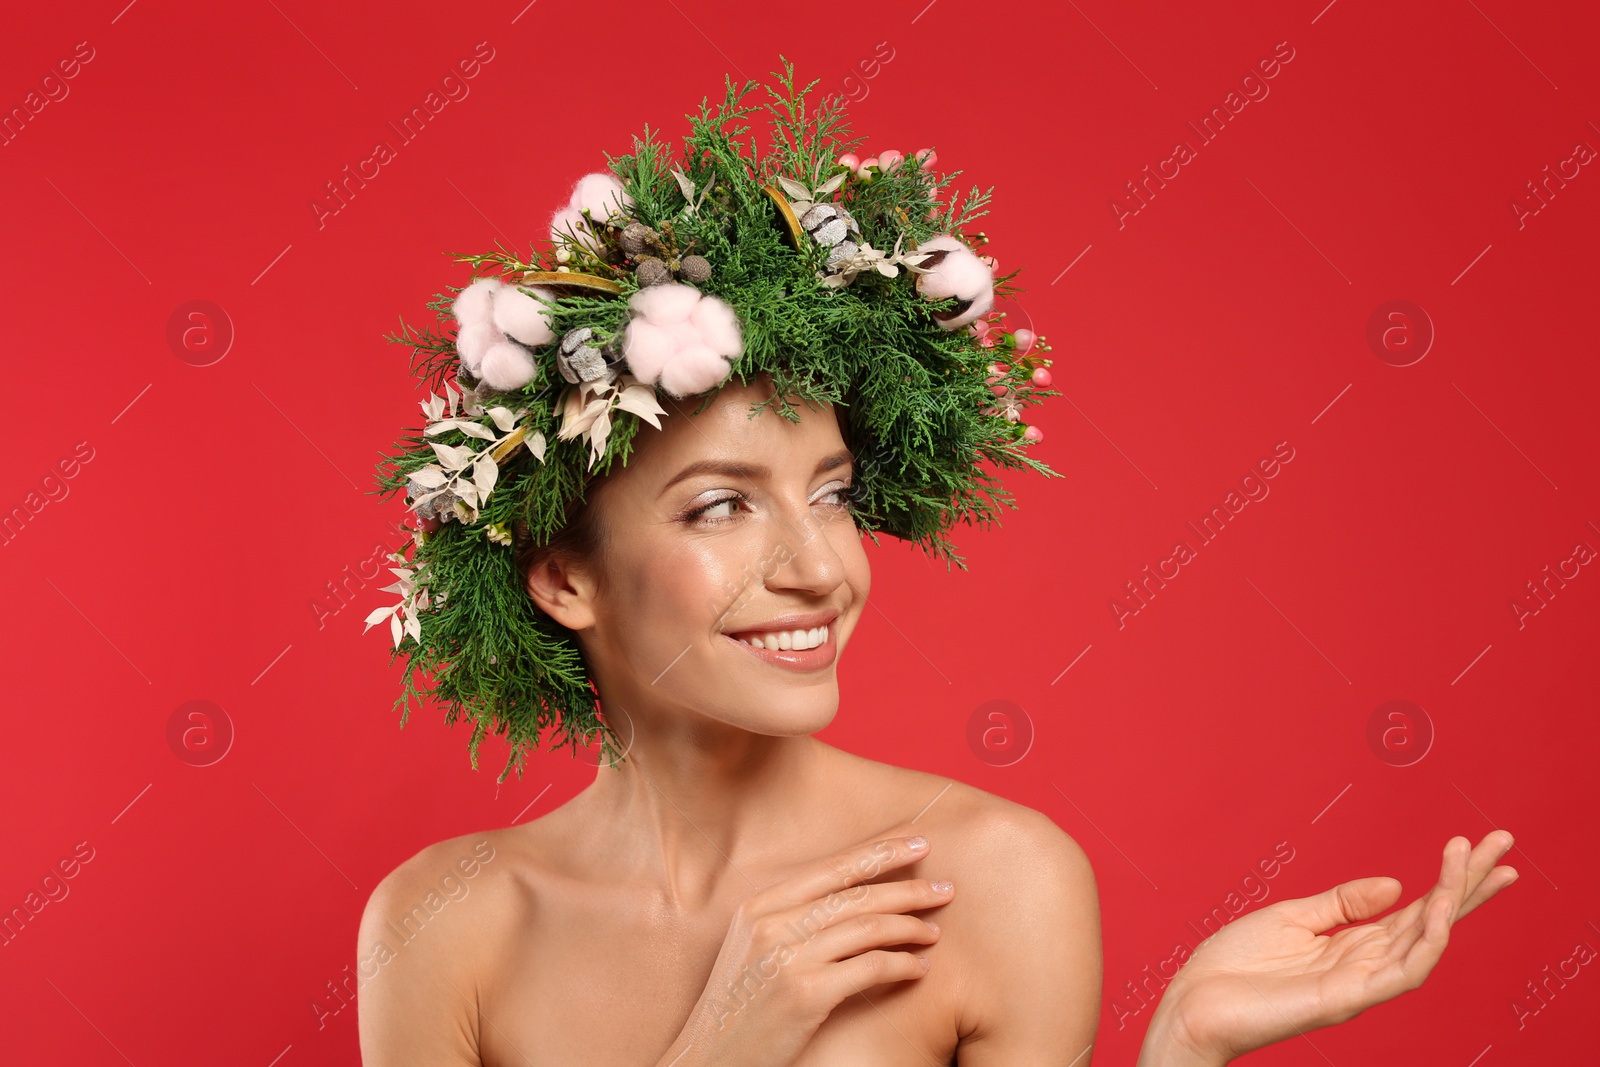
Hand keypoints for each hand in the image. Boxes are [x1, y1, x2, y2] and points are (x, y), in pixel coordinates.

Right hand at [655, 834, 951, 1066]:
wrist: (709, 1059)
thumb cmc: (739, 1007)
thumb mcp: (752, 949)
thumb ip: (791, 918)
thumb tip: (850, 896)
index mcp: (759, 905)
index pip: (833, 868)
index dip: (880, 853)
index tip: (919, 845)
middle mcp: (771, 924)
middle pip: (856, 894)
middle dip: (908, 888)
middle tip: (946, 890)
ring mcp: (787, 957)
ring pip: (868, 927)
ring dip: (910, 927)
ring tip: (934, 931)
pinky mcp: (806, 994)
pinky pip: (870, 967)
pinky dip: (902, 964)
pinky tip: (918, 968)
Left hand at [1150, 830, 1518, 1063]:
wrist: (1193, 1004)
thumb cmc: (1234, 967)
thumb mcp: (1290, 917)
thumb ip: (1343, 902)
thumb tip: (1396, 883)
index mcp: (1353, 941)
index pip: (1417, 907)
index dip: (1452, 879)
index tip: (1480, 846)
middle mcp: (1365, 962)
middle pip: (1433, 919)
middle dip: (1469, 882)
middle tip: (1504, 842)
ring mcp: (1360, 983)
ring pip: (1425, 942)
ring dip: (1452, 901)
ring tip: (1469, 862)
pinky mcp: (1345, 1000)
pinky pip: (1400, 973)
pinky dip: (1424, 942)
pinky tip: (1439, 910)